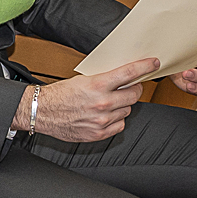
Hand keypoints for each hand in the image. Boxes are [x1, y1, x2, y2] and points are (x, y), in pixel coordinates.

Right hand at [33, 58, 152, 141]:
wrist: (42, 112)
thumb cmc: (60, 95)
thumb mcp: (83, 80)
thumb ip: (105, 80)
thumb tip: (124, 77)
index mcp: (98, 85)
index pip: (129, 73)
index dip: (145, 67)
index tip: (154, 63)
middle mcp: (103, 103)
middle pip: (134, 94)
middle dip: (134, 89)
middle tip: (129, 87)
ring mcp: (102, 120)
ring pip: (128, 110)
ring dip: (123, 105)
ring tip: (109, 103)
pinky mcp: (99, 133)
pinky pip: (120, 125)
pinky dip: (116, 119)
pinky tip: (105, 115)